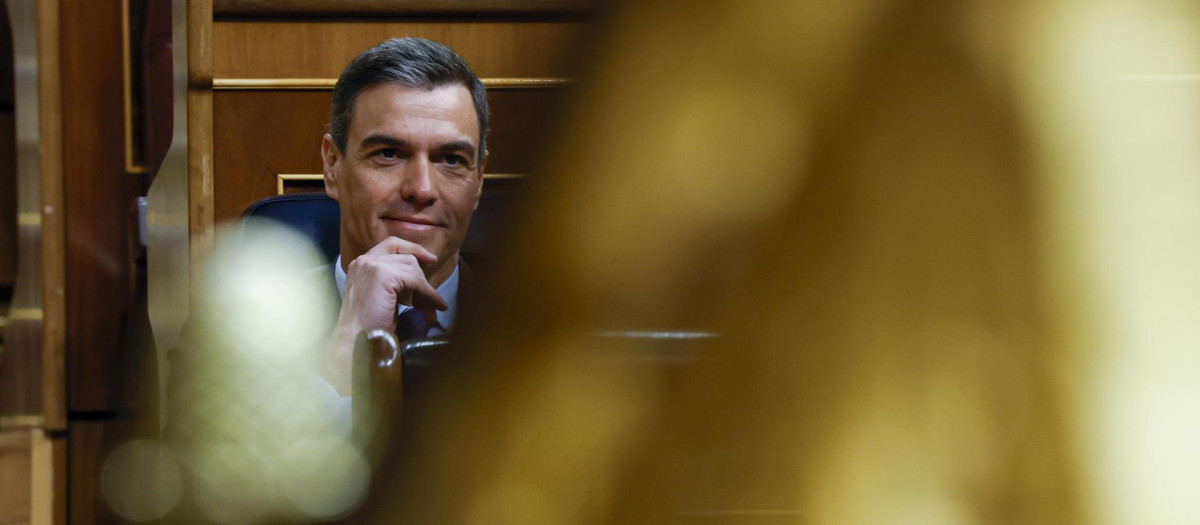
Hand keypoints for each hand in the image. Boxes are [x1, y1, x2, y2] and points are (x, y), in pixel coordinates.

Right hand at [322, 237, 448, 394]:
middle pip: (407, 258)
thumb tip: (425, 286)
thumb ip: (396, 285)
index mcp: (361, 265)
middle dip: (423, 280)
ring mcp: (371, 266)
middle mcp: (364, 261)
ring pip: (413, 269)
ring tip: (431, 310)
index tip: (431, 259)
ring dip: (427, 291)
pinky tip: (433, 307)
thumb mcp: (381, 297)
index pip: (392, 245)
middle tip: (432, 303)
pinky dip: (428, 294)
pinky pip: (415, 280)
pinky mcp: (382, 275)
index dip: (414, 249)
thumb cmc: (368, 327)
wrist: (355, 341)